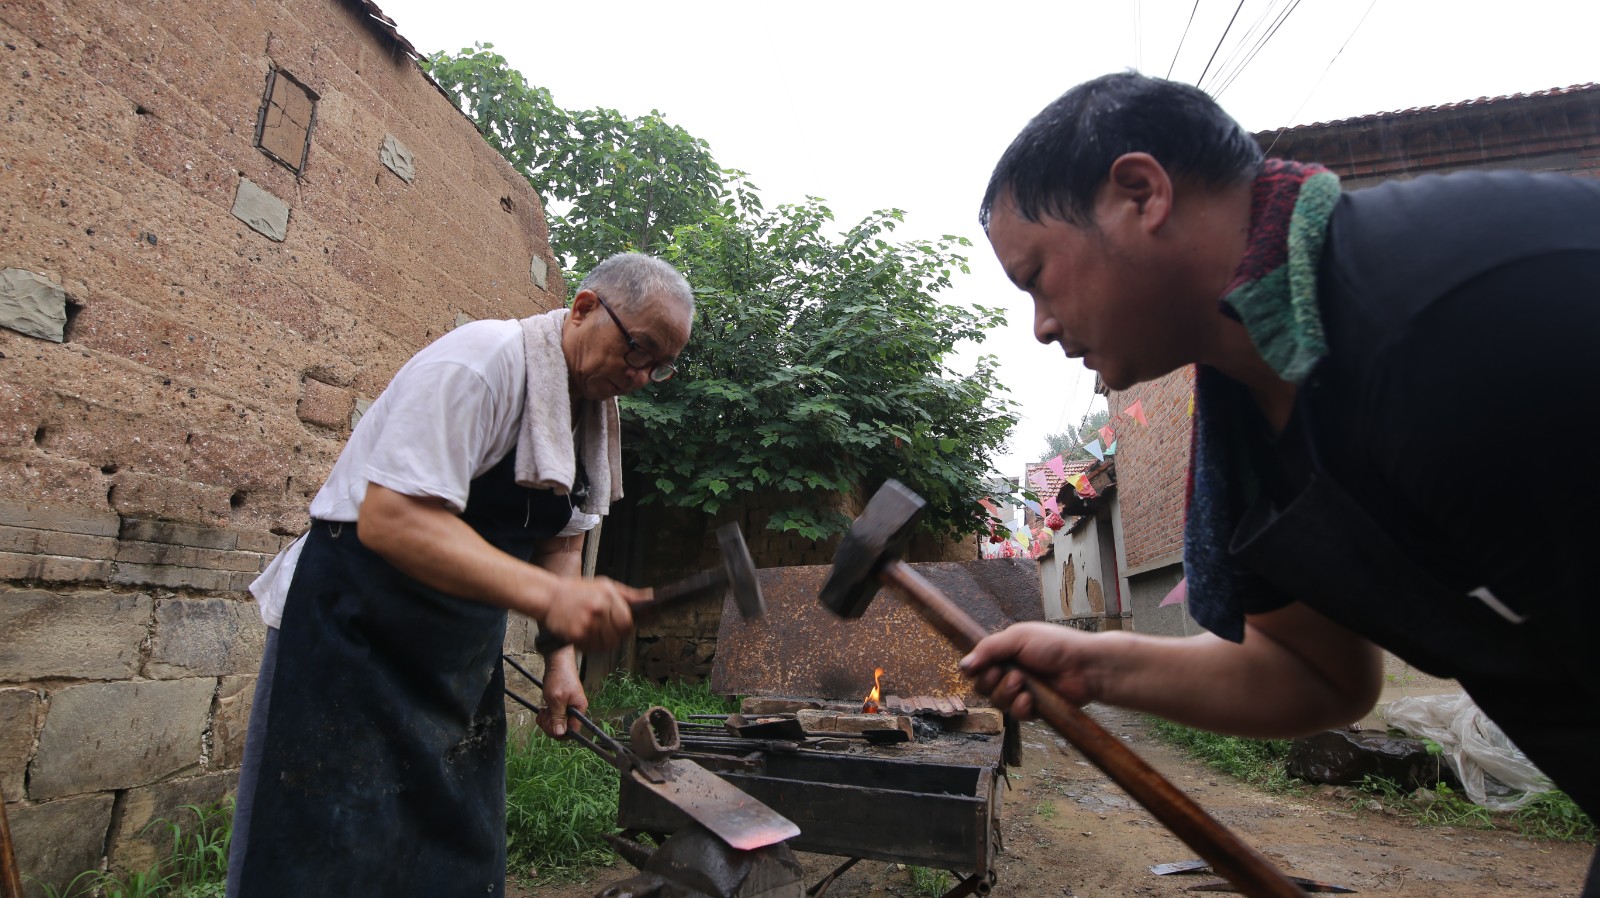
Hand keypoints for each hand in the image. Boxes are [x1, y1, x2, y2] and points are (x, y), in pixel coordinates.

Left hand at [536, 651, 587, 738]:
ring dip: (547, 720)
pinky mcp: (561, 704)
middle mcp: (575, 710)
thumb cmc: (559, 677)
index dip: (560, 732)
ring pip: (557, 723)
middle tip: (544, 715)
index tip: (550, 726)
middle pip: (563, 729)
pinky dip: (546, 715)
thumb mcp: (556, 699)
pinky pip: (554, 716)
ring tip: (542, 711)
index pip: (572, 730)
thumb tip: (560, 733)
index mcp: (579, 709)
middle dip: (551, 725)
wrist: (557, 661)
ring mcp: (568, 707)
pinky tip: (543, 709)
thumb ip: (558, 717)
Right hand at [540, 576, 646, 651]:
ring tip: (594, 632)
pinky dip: (590, 646)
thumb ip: (628, 594)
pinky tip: (585, 635)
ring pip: (605, 644)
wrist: (549, 596)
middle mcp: (598, 609)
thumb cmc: (577, 591)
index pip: (627, 622)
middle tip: (606, 630)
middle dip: (615, 636)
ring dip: (602, 642)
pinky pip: (591, 648)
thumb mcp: (605, 585)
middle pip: (618, 636)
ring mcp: (587, 623)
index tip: (621, 627)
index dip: (626, 628)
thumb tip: (650, 597)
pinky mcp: (576, 635)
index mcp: (607, 596)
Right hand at [959, 622, 1100, 719]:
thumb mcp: (1019, 637)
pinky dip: (1020, 707)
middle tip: (1011, 674)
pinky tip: (1030, 699)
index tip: (981, 667)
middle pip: (982, 687)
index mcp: (1005, 653)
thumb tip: (963, 665)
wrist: (1085, 666)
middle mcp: (1010, 672)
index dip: (976, 669)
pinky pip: (1015, 715)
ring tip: (1023, 683)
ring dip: (1007, 693)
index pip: (977, 666)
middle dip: (992, 682)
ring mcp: (1021, 692)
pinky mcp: (1033, 709)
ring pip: (997, 702)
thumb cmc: (1056, 645)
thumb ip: (989, 648)